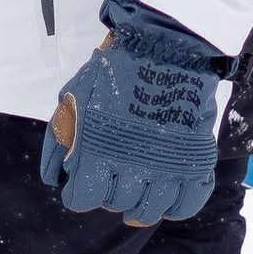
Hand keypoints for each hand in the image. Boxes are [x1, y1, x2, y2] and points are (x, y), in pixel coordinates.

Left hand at [41, 0, 228, 222]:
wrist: (164, 44)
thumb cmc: (114, 70)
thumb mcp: (74, 97)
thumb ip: (60, 139)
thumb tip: (56, 178)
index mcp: (99, 152)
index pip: (83, 199)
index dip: (80, 194)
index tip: (85, 182)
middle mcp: (133, 166)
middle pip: (117, 204)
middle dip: (110, 193)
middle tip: (114, 174)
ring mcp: (168, 165)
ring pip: (151, 210)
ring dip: (141, 205)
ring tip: (139, 191)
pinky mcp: (196, 159)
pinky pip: (188, 203)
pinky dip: (177, 206)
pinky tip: (168, 196)